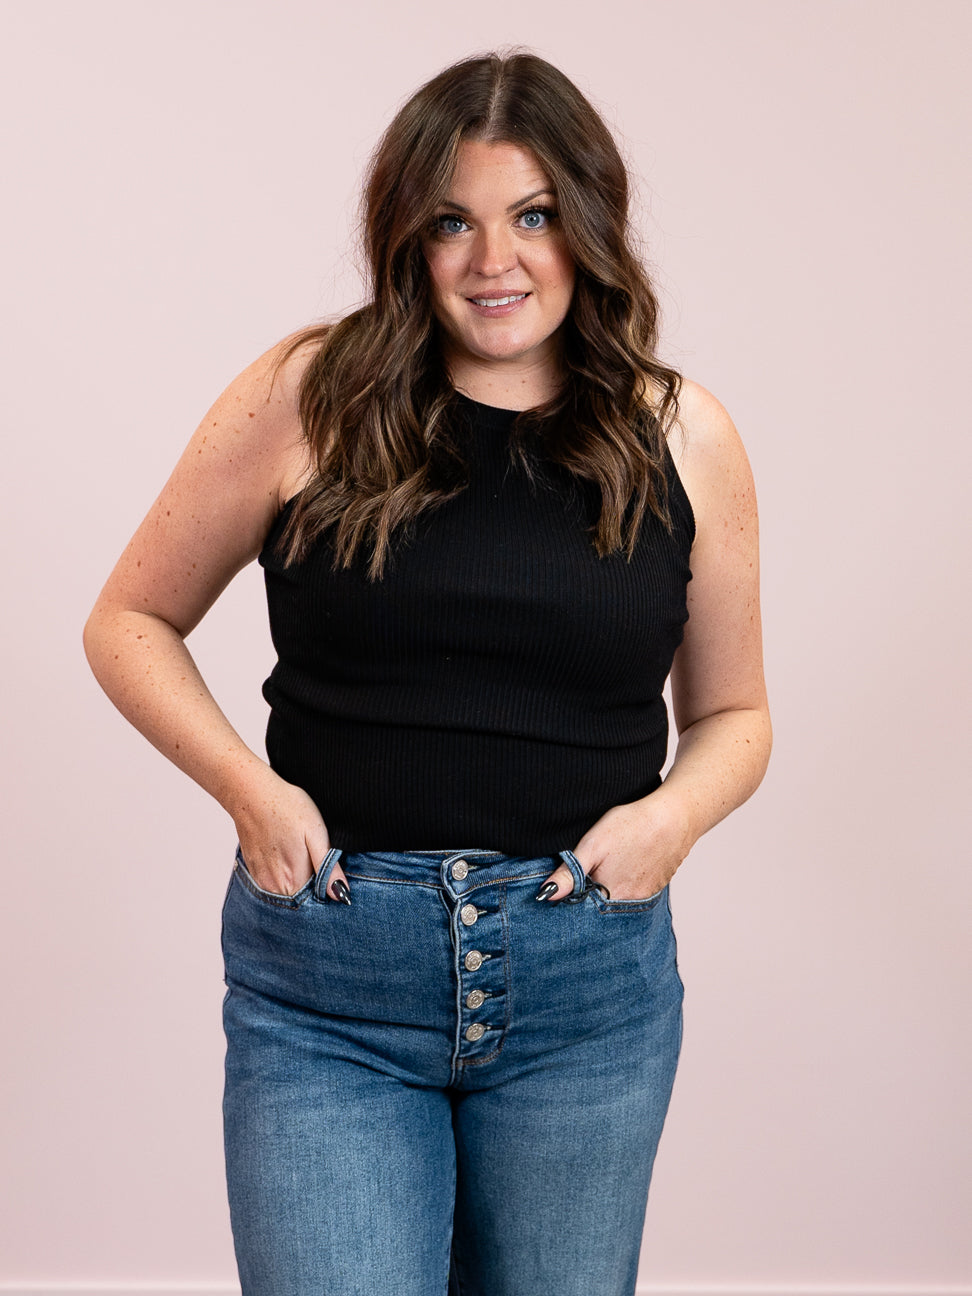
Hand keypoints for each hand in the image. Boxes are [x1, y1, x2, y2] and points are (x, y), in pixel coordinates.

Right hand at [229, 770, 349, 901]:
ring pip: (285, 893)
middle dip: (312, 890)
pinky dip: (281, 877)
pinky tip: (285, 855)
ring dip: (296, 883)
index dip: (326, 891)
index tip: (329, 875)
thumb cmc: (287, 808)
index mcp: (294, 879)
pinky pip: (271, 885)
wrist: (251, 793)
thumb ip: (328, 868)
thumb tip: (340, 894)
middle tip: (315, 861)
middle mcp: (274, 886)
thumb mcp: (317, 833)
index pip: (316, 902)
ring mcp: (260, 880)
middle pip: (299, 901)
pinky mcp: (252, 870)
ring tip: (299, 856)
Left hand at [535, 788, 691, 901]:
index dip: (573, 898)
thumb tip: (546, 896)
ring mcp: (647, 895)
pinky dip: (628, 881)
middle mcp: (630, 902)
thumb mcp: (592, 846)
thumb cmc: (632, 826)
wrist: (675, 816)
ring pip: (620, 898)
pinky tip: (627, 863)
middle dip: (591, 896)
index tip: (569, 887)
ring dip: (610, 889)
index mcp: (610, 895)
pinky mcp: (658, 885)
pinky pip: (636, 890)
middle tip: (589, 873)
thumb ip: (569, 874)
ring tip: (610, 865)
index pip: (584, 910)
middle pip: (603, 906)